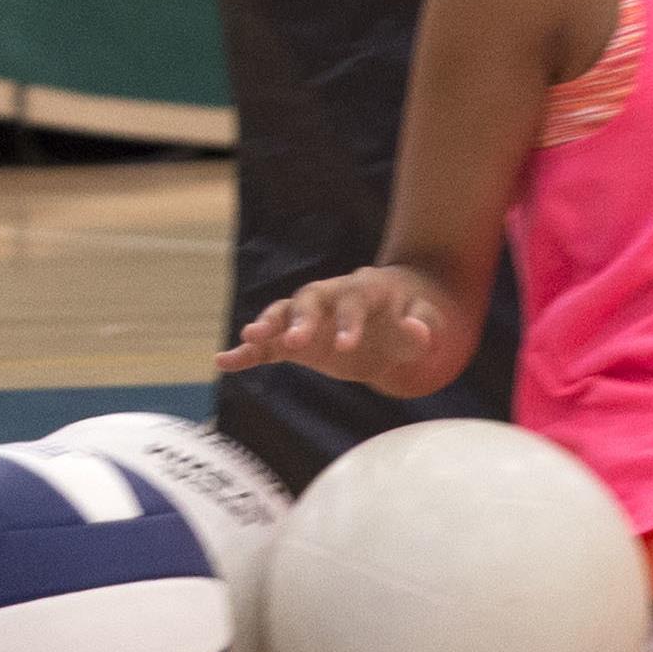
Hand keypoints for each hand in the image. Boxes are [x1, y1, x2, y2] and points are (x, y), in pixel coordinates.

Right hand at [219, 265, 452, 391]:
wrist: (397, 314)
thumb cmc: (414, 314)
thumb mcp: (428, 319)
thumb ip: (423, 326)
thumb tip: (417, 330)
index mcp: (364, 289)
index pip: (353, 301)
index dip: (349, 322)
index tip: (346, 347)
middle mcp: (331, 296)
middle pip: (309, 299)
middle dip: (300, 319)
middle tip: (293, 341)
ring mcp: (310, 317)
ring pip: (283, 313)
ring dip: (267, 325)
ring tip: (249, 339)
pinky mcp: (298, 339)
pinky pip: (270, 344)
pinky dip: (248, 352)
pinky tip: (224, 362)